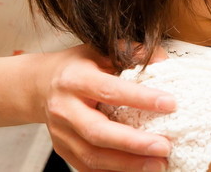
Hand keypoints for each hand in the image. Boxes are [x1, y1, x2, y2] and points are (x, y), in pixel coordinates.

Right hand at [37, 45, 174, 171]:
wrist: (40, 85)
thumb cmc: (77, 66)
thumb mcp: (100, 50)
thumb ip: (130, 52)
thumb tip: (163, 60)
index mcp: (75, 79)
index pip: (110, 91)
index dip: (141, 99)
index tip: (170, 104)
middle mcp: (65, 109)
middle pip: (98, 132)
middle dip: (133, 143)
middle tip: (164, 147)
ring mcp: (61, 133)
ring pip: (92, 157)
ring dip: (127, 164)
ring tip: (158, 164)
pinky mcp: (63, 150)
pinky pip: (87, 168)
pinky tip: (137, 170)